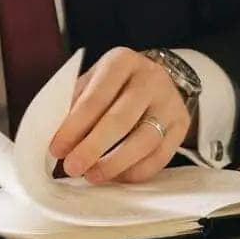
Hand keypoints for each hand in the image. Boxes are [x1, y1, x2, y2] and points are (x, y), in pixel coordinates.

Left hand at [48, 47, 189, 184]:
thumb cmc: (113, 85)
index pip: (96, 97)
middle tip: (72, 168)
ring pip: (144, 140)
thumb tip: (61, 145)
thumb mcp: (91, 82)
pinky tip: (118, 176)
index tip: (57, 149)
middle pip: (121, 120)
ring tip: (92, 175)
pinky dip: (137, 171)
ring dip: (114, 164)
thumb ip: (75, 107)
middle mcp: (150, 78)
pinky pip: (161, 155)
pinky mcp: (182, 124)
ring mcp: (170, 101)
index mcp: (121, 62)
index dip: (74, 127)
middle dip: (93, 148)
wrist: (154, 78)